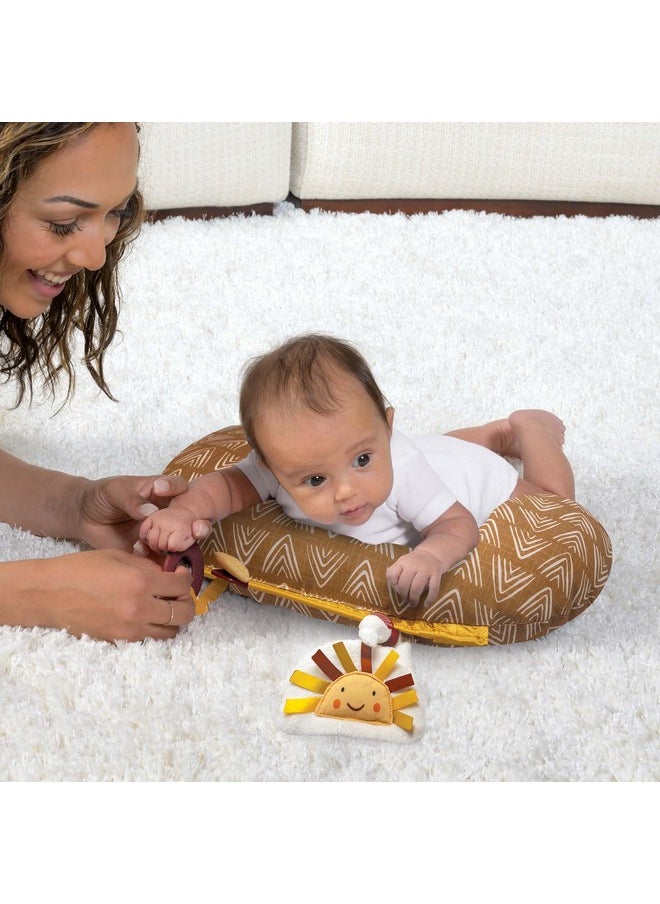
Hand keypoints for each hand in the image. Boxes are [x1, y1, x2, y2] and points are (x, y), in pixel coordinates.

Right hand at [38, 548, 195, 641]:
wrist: (48, 594)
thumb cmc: (80, 569)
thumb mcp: (117, 556)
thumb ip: (147, 565)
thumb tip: (168, 573)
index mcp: (140, 581)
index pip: (182, 585)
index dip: (185, 578)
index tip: (180, 574)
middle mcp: (140, 608)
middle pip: (184, 613)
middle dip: (186, 602)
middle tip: (177, 594)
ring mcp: (131, 629)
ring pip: (171, 631)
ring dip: (173, 618)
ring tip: (162, 606)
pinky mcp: (120, 641)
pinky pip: (150, 639)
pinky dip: (155, 629)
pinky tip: (146, 616)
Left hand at [77, 474, 210, 551]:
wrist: (84, 516)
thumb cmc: (101, 495)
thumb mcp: (115, 491)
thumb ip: (132, 500)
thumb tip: (149, 511)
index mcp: (160, 492)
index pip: (178, 487)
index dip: (177, 490)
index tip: (162, 492)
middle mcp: (164, 513)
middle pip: (187, 517)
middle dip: (195, 522)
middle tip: (195, 528)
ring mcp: (159, 533)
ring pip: (179, 540)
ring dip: (183, 545)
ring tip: (176, 548)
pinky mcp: (148, 552)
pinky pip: (160, 560)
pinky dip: (163, 563)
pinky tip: (153, 560)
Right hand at [139, 505, 201, 553]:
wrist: (187, 510)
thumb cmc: (194, 524)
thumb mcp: (204, 528)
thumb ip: (203, 530)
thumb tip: (197, 529)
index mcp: (181, 524)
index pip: (173, 546)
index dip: (177, 549)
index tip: (181, 545)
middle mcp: (167, 520)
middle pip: (161, 545)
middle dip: (167, 549)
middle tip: (172, 545)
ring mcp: (156, 519)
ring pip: (151, 541)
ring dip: (157, 546)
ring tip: (165, 544)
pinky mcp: (148, 518)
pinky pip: (143, 533)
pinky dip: (147, 539)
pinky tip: (156, 539)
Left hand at [385, 548, 444, 605]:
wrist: (431, 554)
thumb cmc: (413, 564)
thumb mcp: (402, 564)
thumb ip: (397, 575)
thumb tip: (397, 591)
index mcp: (402, 562)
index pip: (391, 574)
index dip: (393, 585)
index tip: (397, 589)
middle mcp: (413, 564)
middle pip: (404, 584)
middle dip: (403, 595)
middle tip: (406, 600)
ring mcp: (425, 568)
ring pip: (417, 587)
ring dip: (414, 598)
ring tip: (413, 604)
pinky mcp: (437, 573)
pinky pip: (433, 588)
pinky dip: (429, 598)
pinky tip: (426, 604)